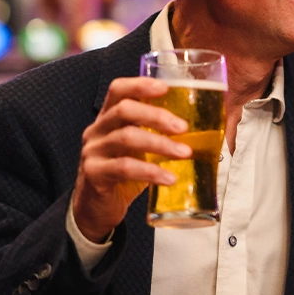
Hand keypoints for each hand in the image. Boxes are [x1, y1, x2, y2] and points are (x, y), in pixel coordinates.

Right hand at [70, 77, 191, 242]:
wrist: (95, 210)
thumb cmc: (122, 176)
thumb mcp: (138, 151)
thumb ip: (156, 137)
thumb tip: (201, 131)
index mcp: (108, 119)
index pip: (118, 90)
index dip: (140, 85)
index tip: (165, 87)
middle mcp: (96, 131)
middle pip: (124, 110)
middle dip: (156, 116)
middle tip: (183, 128)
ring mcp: (92, 152)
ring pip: (126, 138)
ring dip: (160, 144)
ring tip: (184, 153)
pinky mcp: (94, 174)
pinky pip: (124, 167)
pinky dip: (150, 171)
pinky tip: (169, 178)